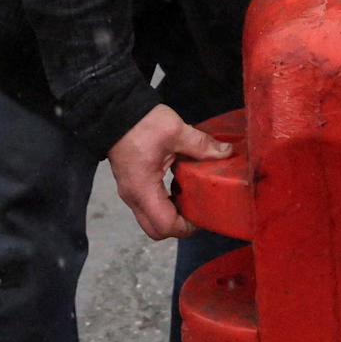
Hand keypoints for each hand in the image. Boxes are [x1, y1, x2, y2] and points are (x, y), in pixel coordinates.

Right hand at [106, 102, 229, 241]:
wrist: (114, 111)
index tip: (203, 215)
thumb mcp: (175, 132)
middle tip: (197, 210)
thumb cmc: (140, 123)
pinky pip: (148, 205)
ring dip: (172, 214)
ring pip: (151, 219)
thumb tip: (226, 152)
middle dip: (179, 226)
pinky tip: (178, 183)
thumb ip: (202, 145)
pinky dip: (165, 202)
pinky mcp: (131, 184)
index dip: (187, 227)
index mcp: (143, 189)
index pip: (165, 226)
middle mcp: (133, 196)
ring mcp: (130, 192)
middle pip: (156, 230)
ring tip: (191, 196)